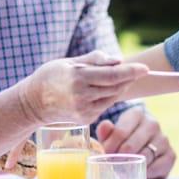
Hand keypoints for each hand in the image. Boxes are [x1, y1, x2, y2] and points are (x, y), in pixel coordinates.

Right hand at [20, 52, 146, 127]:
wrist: (33, 103)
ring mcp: (84, 110)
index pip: (112, 75)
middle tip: (136, 69)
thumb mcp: (70, 61)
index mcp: (77, 77)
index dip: (131, 71)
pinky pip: (105, 105)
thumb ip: (95, 59)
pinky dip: (109, 96)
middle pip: (116, 86)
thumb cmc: (51, 76)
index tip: (145, 68)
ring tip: (117, 77)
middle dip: (128, 77)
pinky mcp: (86, 119)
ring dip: (120, 86)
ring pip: (113, 97)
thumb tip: (118, 60)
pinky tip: (103, 89)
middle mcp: (81, 95)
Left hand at [97, 107, 176, 178]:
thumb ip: (106, 131)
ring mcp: (163, 139)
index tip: (105, 156)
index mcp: (137, 114)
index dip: (109, 148)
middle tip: (112, 166)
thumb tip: (105, 125)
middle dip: (118, 159)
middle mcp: (153, 124)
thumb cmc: (124, 139)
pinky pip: (155, 168)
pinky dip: (145, 172)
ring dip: (131, 166)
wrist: (146, 147)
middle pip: (130, 147)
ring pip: (142, 158)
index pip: (120, 132)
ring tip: (124, 169)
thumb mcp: (112, 134)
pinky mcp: (171, 155)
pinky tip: (139, 171)